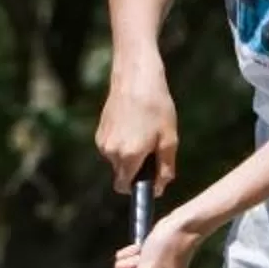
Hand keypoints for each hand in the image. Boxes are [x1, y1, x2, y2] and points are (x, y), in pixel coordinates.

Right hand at [96, 74, 178, 192]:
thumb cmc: (157, 107)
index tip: (149, 181)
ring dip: (129, 154)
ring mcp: (103, 141)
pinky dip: (123, 143)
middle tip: (153, 148)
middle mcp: (111, 152)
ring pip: (117, 160)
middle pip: (122, 174)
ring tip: (145, 132)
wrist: (136, 79)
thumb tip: (160, 188)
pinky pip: (112, 147)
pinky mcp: (99, 131)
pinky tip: (134, 125)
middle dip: (136, 169)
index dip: (137, 188)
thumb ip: (165, 168)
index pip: (124, 187)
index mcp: (129, 156)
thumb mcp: (169, 139)